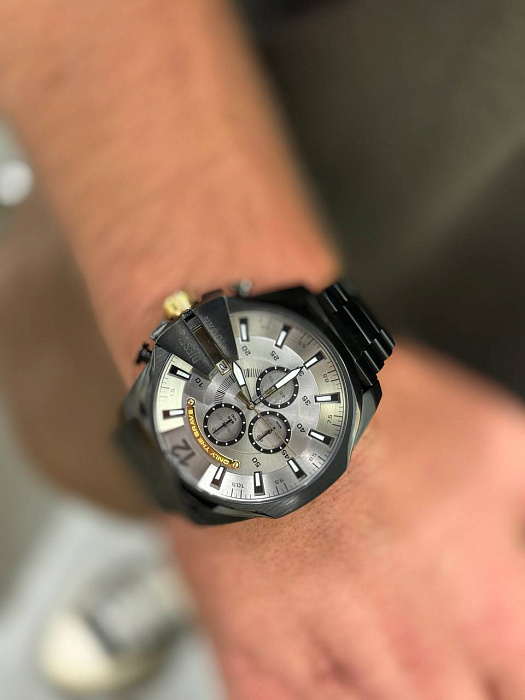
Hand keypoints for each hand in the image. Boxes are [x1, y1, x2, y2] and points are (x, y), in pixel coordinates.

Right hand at [168, 344, 524, 699]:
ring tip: (365, 620)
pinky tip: (323, 659)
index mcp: (481, 609)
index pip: (517, 685)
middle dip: (448, 673)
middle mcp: (412, 658)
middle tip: (416, 623)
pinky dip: (319, 690)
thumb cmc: (367, 419)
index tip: (486, 651)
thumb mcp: (492, 442)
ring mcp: (329, 673)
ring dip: (380, 679)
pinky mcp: (257, 667)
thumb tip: (511, 541)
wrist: (260, 409)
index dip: (501, 666)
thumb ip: (522, 513)